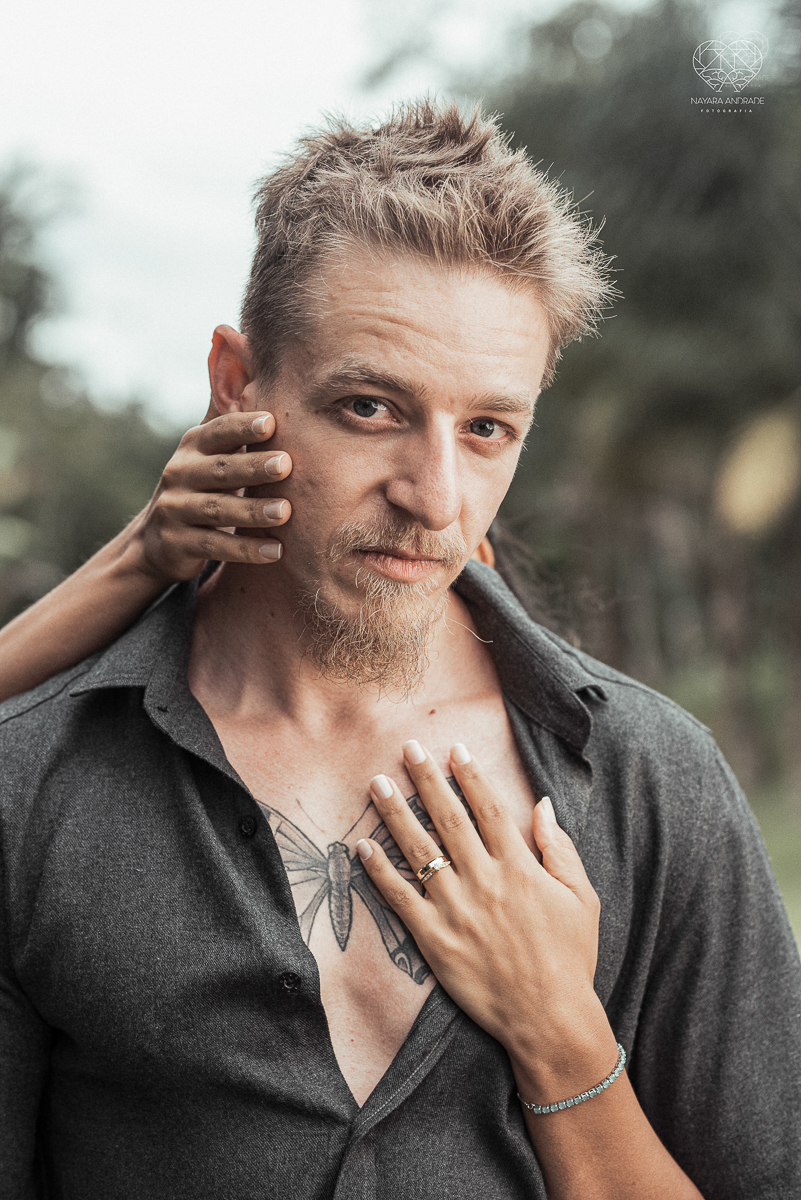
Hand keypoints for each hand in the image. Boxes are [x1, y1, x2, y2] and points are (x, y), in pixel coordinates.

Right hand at [136, 410, 292, 583]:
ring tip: (285, 512)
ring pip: (218, 510)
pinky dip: (246, 550)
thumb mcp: (207, 446)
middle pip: (220, 469)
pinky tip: (276, 552)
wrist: (159, 540)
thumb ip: (223, 404)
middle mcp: (179, 473)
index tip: (272, 422)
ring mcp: (176, 510)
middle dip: (252, 466)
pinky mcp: (179, 544)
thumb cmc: (199, 482)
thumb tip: (229, 336)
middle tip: (286, 465)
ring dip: (253, 511)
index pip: (218, 431)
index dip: (242, 426)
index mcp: (193, 446)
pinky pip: (215, 546)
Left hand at [357, 741, 610, 1081]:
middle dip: (426, 779)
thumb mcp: (581, 898)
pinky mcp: (434, 939)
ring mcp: (456, 909)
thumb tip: (543, 804)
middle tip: (407, 748)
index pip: (489, 808)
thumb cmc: (570, 958)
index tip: (454, 749)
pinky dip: (379, 872)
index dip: (470, 776)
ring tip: (377, 784)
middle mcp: (484, 880)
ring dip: (395, 814)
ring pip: (419, 850)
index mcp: (520, 867)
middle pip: (449, 818)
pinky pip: (400, 898)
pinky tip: (362, 847)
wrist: (550, 1018)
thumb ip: (559, 848)